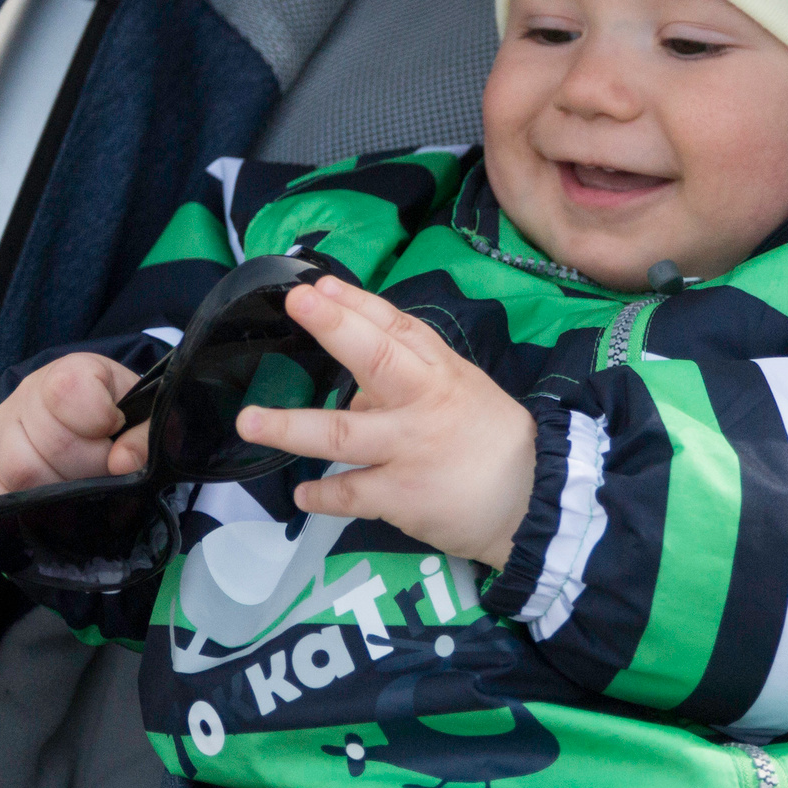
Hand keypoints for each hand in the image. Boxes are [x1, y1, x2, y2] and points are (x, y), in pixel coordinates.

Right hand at [0, 353, 151, 499]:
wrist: (83, 413)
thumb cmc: (114, 411)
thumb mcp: (141, 412)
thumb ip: (144, 434)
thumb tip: (124, 463)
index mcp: (67, 372)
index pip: (68, 391)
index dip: (100, 420)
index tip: (114, 426)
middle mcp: (24, 396)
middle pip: (52, 444)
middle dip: (90, 464)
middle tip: (102, 463)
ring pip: (22, 472)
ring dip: (61, 488)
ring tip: (79, 479)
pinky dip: (22, 505)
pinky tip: (49, 496)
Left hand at [235, 276, 536, 568]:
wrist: (537, 501)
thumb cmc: (494, 443)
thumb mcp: (463, 395)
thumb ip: (408, 385)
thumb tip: (354, 390)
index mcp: (442, 373)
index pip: (397, 327)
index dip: (357, 303)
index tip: (318, 285)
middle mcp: (424, 404)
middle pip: (375, 358)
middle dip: (334, 327)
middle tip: (296, 302)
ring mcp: (410, 450)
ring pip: (341, 434)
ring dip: (290, 426)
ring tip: (250, 421)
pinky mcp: (401, 496)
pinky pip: (348, 493)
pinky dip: (321, 494)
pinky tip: (301, 494)